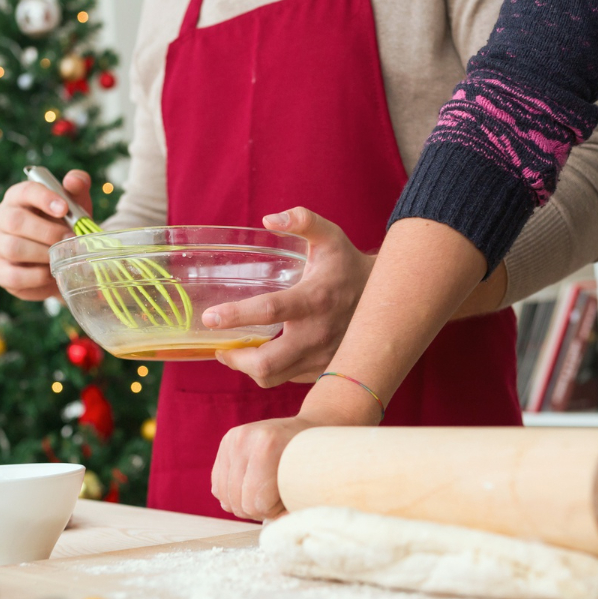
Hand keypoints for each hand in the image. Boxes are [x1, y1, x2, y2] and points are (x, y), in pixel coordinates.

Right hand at [0, 170, 92, 300]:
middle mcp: (1, 219)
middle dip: (47, 231)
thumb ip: (78, 186)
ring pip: (13, 248)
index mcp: (17, 198)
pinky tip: (52, 274)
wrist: (63, 260)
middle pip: (15, 221)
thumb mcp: (76, 204)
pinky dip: (37, 276)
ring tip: (63, 257)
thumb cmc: (65, 226)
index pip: (24, 191)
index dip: (44, 198)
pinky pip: (14, 275)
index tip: (64, 209)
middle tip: (71, 239)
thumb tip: (73, 180)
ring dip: (43, 254)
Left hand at [204, 207, 374, 387]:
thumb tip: (268, 220)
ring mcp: (321, 356)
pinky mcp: (323, 370)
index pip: (270, 311)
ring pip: (273, 377)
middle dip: (235, 358)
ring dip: (247, 368)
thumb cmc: (347, 265)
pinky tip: (263, 356)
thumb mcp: (329, 237)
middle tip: (219, 345)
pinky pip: (287, 379)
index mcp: (314, 299)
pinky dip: (269, 372)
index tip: (210, 317)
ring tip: (235, 353)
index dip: (236, 316)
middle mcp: (317, 333)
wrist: (387, 299)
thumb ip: (302, 220)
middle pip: (266, 363)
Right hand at [212, 416, 318, 519]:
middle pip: (239, 501)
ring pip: (225, 497)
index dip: (271, 512)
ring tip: (263, 494)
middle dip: (257, 509)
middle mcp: (244, 439)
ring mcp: (232, 440)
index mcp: (267, 445)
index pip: (255, 502)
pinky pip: (217, 487)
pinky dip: (232, 495)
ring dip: (244, 503)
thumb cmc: (312, 460)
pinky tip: (250, 487)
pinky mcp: (225, 443)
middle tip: (275, 500)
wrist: (308, 427)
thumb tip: (280, 527)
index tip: (285, 502)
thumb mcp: (308, 483)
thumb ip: (293, 507)